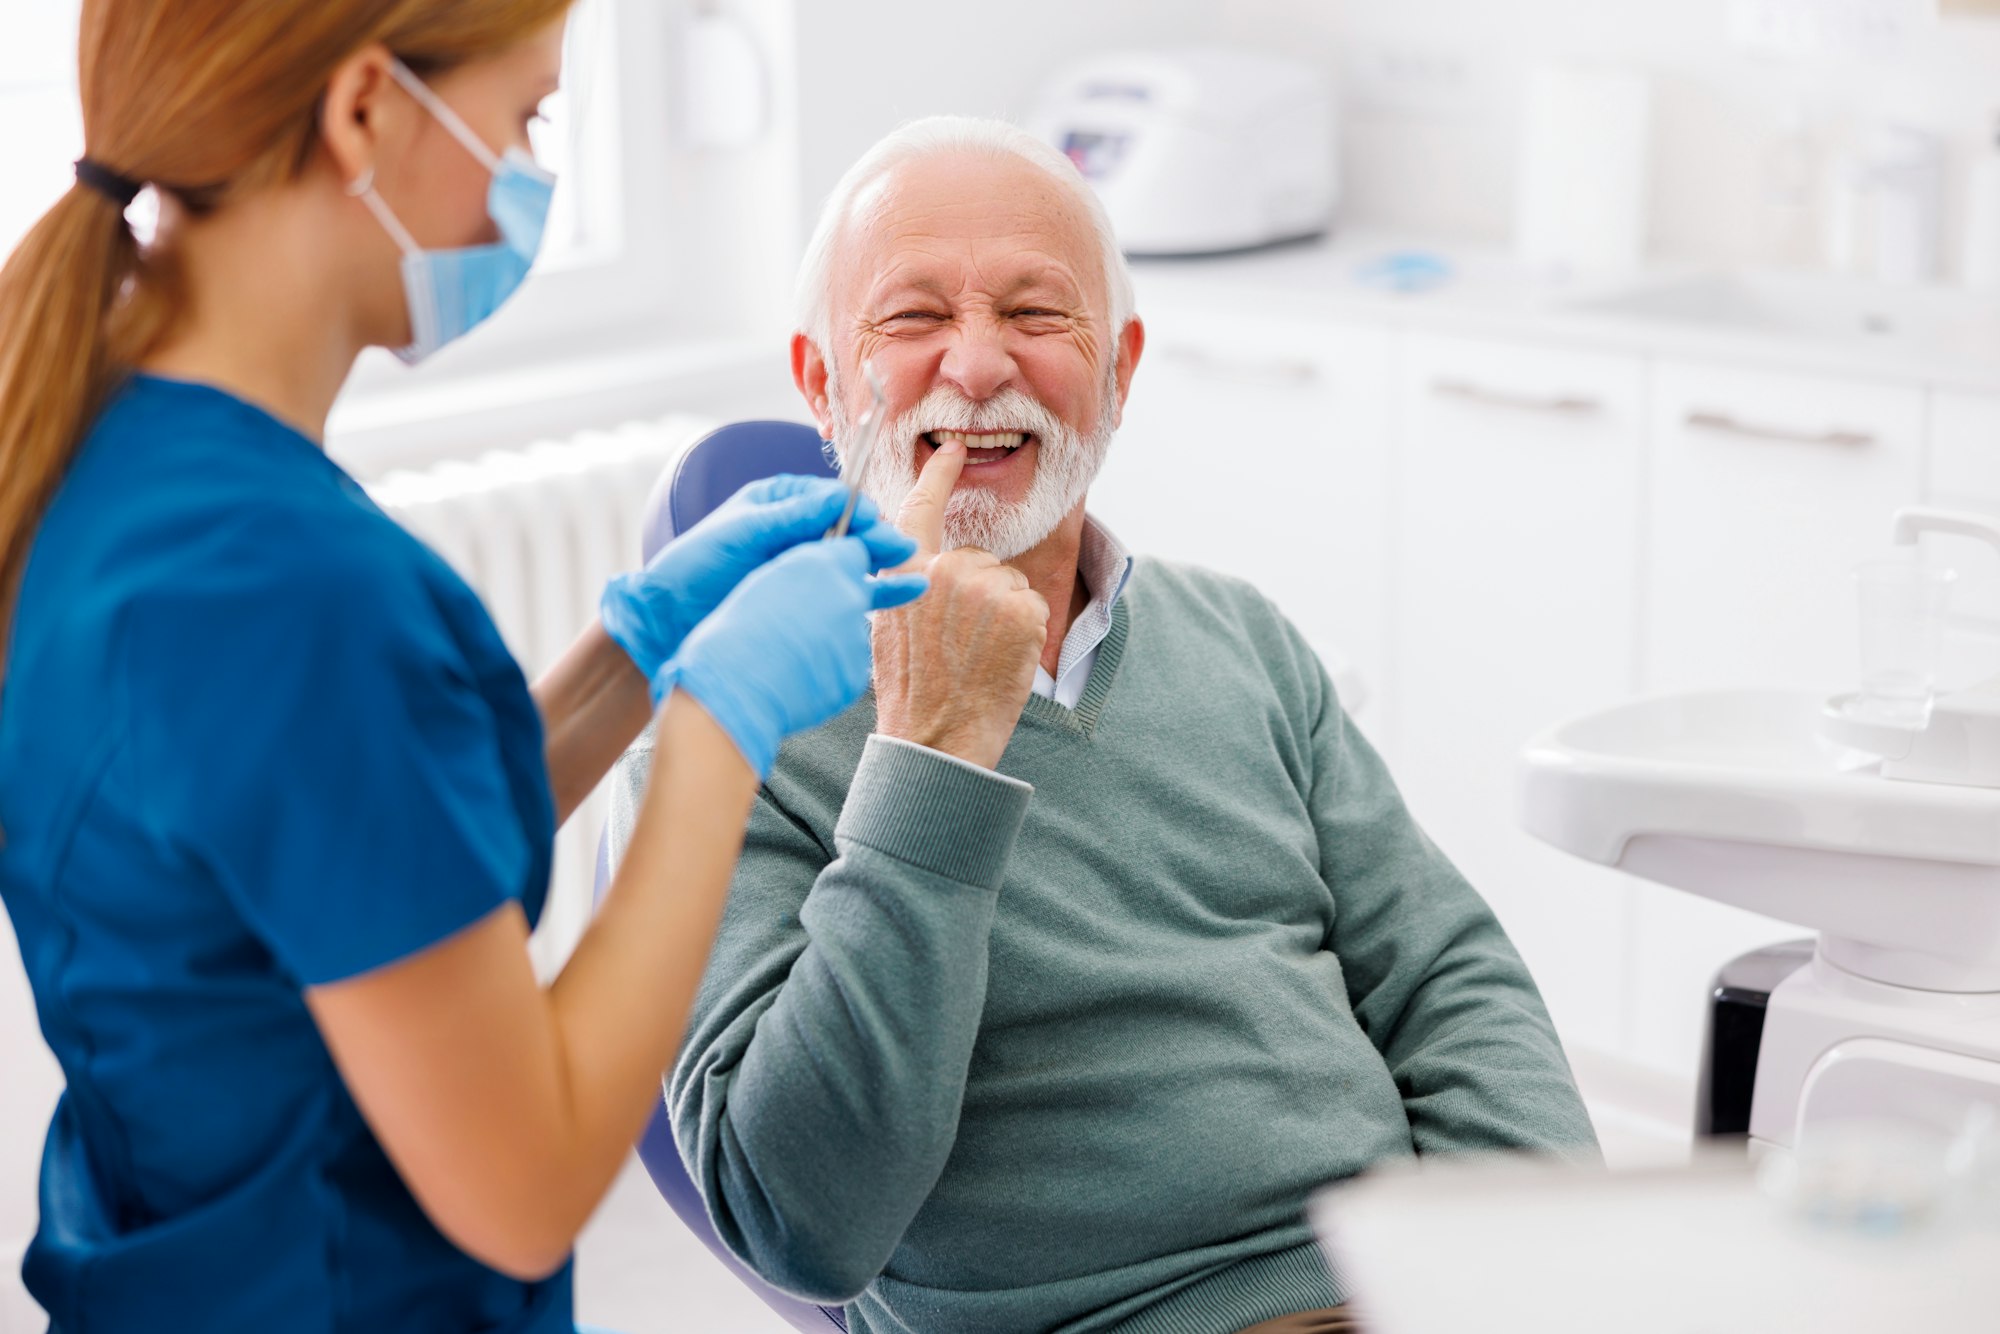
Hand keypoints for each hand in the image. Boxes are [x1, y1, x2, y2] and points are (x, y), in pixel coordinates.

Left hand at [601, 475, 916, 681]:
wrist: (667, 620)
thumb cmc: (693, 567)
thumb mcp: (740, 533)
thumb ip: (790, 516)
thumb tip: (839, 497)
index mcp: (780, 504)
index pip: (833, 500)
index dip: (858, 511)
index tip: (876, 524)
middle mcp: (797, 532)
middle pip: (849, 529)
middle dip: (877, 538)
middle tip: (902, 551)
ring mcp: (802, 566)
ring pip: (853, 560)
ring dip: (882, 564)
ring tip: (913, 573)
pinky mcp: (805, 599)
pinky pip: (847, 591)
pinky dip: (875, 592)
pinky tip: (905, 594)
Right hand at [656, 538, 926, 778]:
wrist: (734, 687)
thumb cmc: (738, 630)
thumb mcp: (766, 580)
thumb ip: (807, 567)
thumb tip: (836, 569)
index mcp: (821, 563)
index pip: (853, 549)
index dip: (839, 561)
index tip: (825, 574)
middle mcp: (847, 595)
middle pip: (855, 590)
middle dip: (836, 600)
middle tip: (800, 618)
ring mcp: (855, 638)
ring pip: (849, 631)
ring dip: (831, 636)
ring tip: (789, 652)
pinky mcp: (856, 674)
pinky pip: (847, 665)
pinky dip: (829, 668)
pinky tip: (797, 673)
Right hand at [871, 441, 1048, 770]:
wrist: (936, 740)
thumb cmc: (912, 694)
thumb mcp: (888, 630)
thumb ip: (907, 587)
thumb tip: (928, 568)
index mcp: (904, 573)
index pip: (921, 508)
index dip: (938, 474)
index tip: (952, 450)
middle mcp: (943, 571)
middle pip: (980, 560)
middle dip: (980, 594)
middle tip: (961, 646)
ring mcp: (984, 588)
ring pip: (1010, 584)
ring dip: (1004, 615)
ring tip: (977, 656)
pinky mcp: (1020, 609)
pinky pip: (1033, 605)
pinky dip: (1026, 632)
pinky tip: (1001, 660)